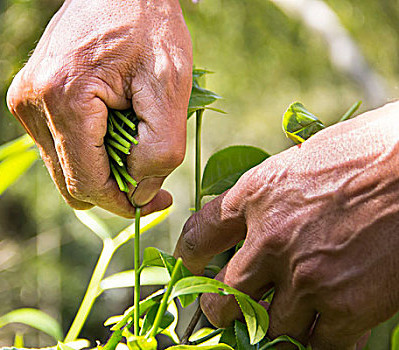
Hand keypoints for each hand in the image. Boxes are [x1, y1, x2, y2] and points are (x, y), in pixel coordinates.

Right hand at [6, 0, 191, 217]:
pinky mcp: (27, 99)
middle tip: (152, 176)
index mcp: (62, 100)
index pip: (86, 184)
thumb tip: (139, 193)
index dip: (123, 204)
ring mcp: (24, 101)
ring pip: (63, 167)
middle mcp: (31, 104)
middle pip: (70, 182)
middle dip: (113, 188)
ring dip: (101, 167)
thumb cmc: (148, 26)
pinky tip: (112, 125)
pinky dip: (88, 150)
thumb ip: (159, 150)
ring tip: (132, 135)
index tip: (157, 202)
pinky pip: (58, 146)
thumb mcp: (170, 85)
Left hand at [175, 101, 398, 348]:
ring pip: (266, 327)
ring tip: (276, 323)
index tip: (192, 267)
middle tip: (222, 312)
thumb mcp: (300, 161)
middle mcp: (270, 239)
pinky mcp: (346, 306)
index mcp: (255, 196)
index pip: (199, 234)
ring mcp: (306, 276)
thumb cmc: (367, 151)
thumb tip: (251, 217)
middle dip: (218, 309)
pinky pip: (316, 344)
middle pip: (223, 295)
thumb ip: (269, 195)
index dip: (190, 257)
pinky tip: (321, 331)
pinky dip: (315, 341)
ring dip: (269, 328)